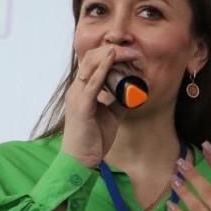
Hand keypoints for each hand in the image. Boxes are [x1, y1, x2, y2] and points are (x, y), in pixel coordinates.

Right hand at [60, 46, 138, 167]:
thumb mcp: (110, 116)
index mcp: (81, 90)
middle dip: (113, 50)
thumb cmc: (93, 139)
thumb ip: (118, 102)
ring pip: (91, 65)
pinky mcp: (81, 105)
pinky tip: (112, 58)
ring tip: (129, 52)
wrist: (81, 160)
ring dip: (112, 55)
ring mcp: (77, 96)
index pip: (93, 62)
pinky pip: (93, 82)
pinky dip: (103, 68)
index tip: (131, 54)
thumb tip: (134, 93)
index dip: (111, 53)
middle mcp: (76, 89)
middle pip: (91, 58)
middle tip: (134, 52)